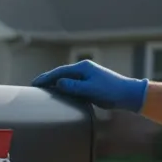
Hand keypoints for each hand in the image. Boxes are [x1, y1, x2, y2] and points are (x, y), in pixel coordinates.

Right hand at [31, 60, 148, 111]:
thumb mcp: (90, 89)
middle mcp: (83, 70)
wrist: (127, 94)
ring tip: (42, 89)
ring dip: (54, 83)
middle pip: (61, 74)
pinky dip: (62, 87)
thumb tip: (58, 83)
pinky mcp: (89, 84)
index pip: (59, 72)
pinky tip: (58, 93)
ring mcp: (86, 76)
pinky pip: (71, 84)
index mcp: (83, 67)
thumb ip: (74, 86)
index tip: (34, 83)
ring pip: (66, 79)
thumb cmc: (110, 90)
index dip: (46, 77)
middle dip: (47, 79)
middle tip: (34, 86)